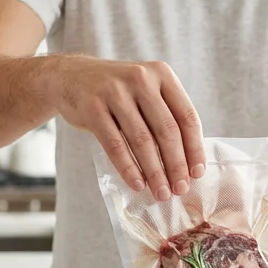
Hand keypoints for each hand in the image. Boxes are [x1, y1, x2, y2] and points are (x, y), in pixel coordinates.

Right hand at [42, 55, 204, 199]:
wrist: (70, 76)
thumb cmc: (116, 92)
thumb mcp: (145, 91)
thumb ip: (165, 116)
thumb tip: (187, 163)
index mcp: (161, 74)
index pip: (186, 116)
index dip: (194, 148)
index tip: (197, 173)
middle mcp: (141, 78)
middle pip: (166, 130)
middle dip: (176, 165)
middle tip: (180, 189)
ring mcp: (115, 92)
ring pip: (142, 140)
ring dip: (154, 172)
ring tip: (161, 193)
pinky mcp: (93, 107)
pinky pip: (115, 144)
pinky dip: (128, 168)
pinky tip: (137, 184)